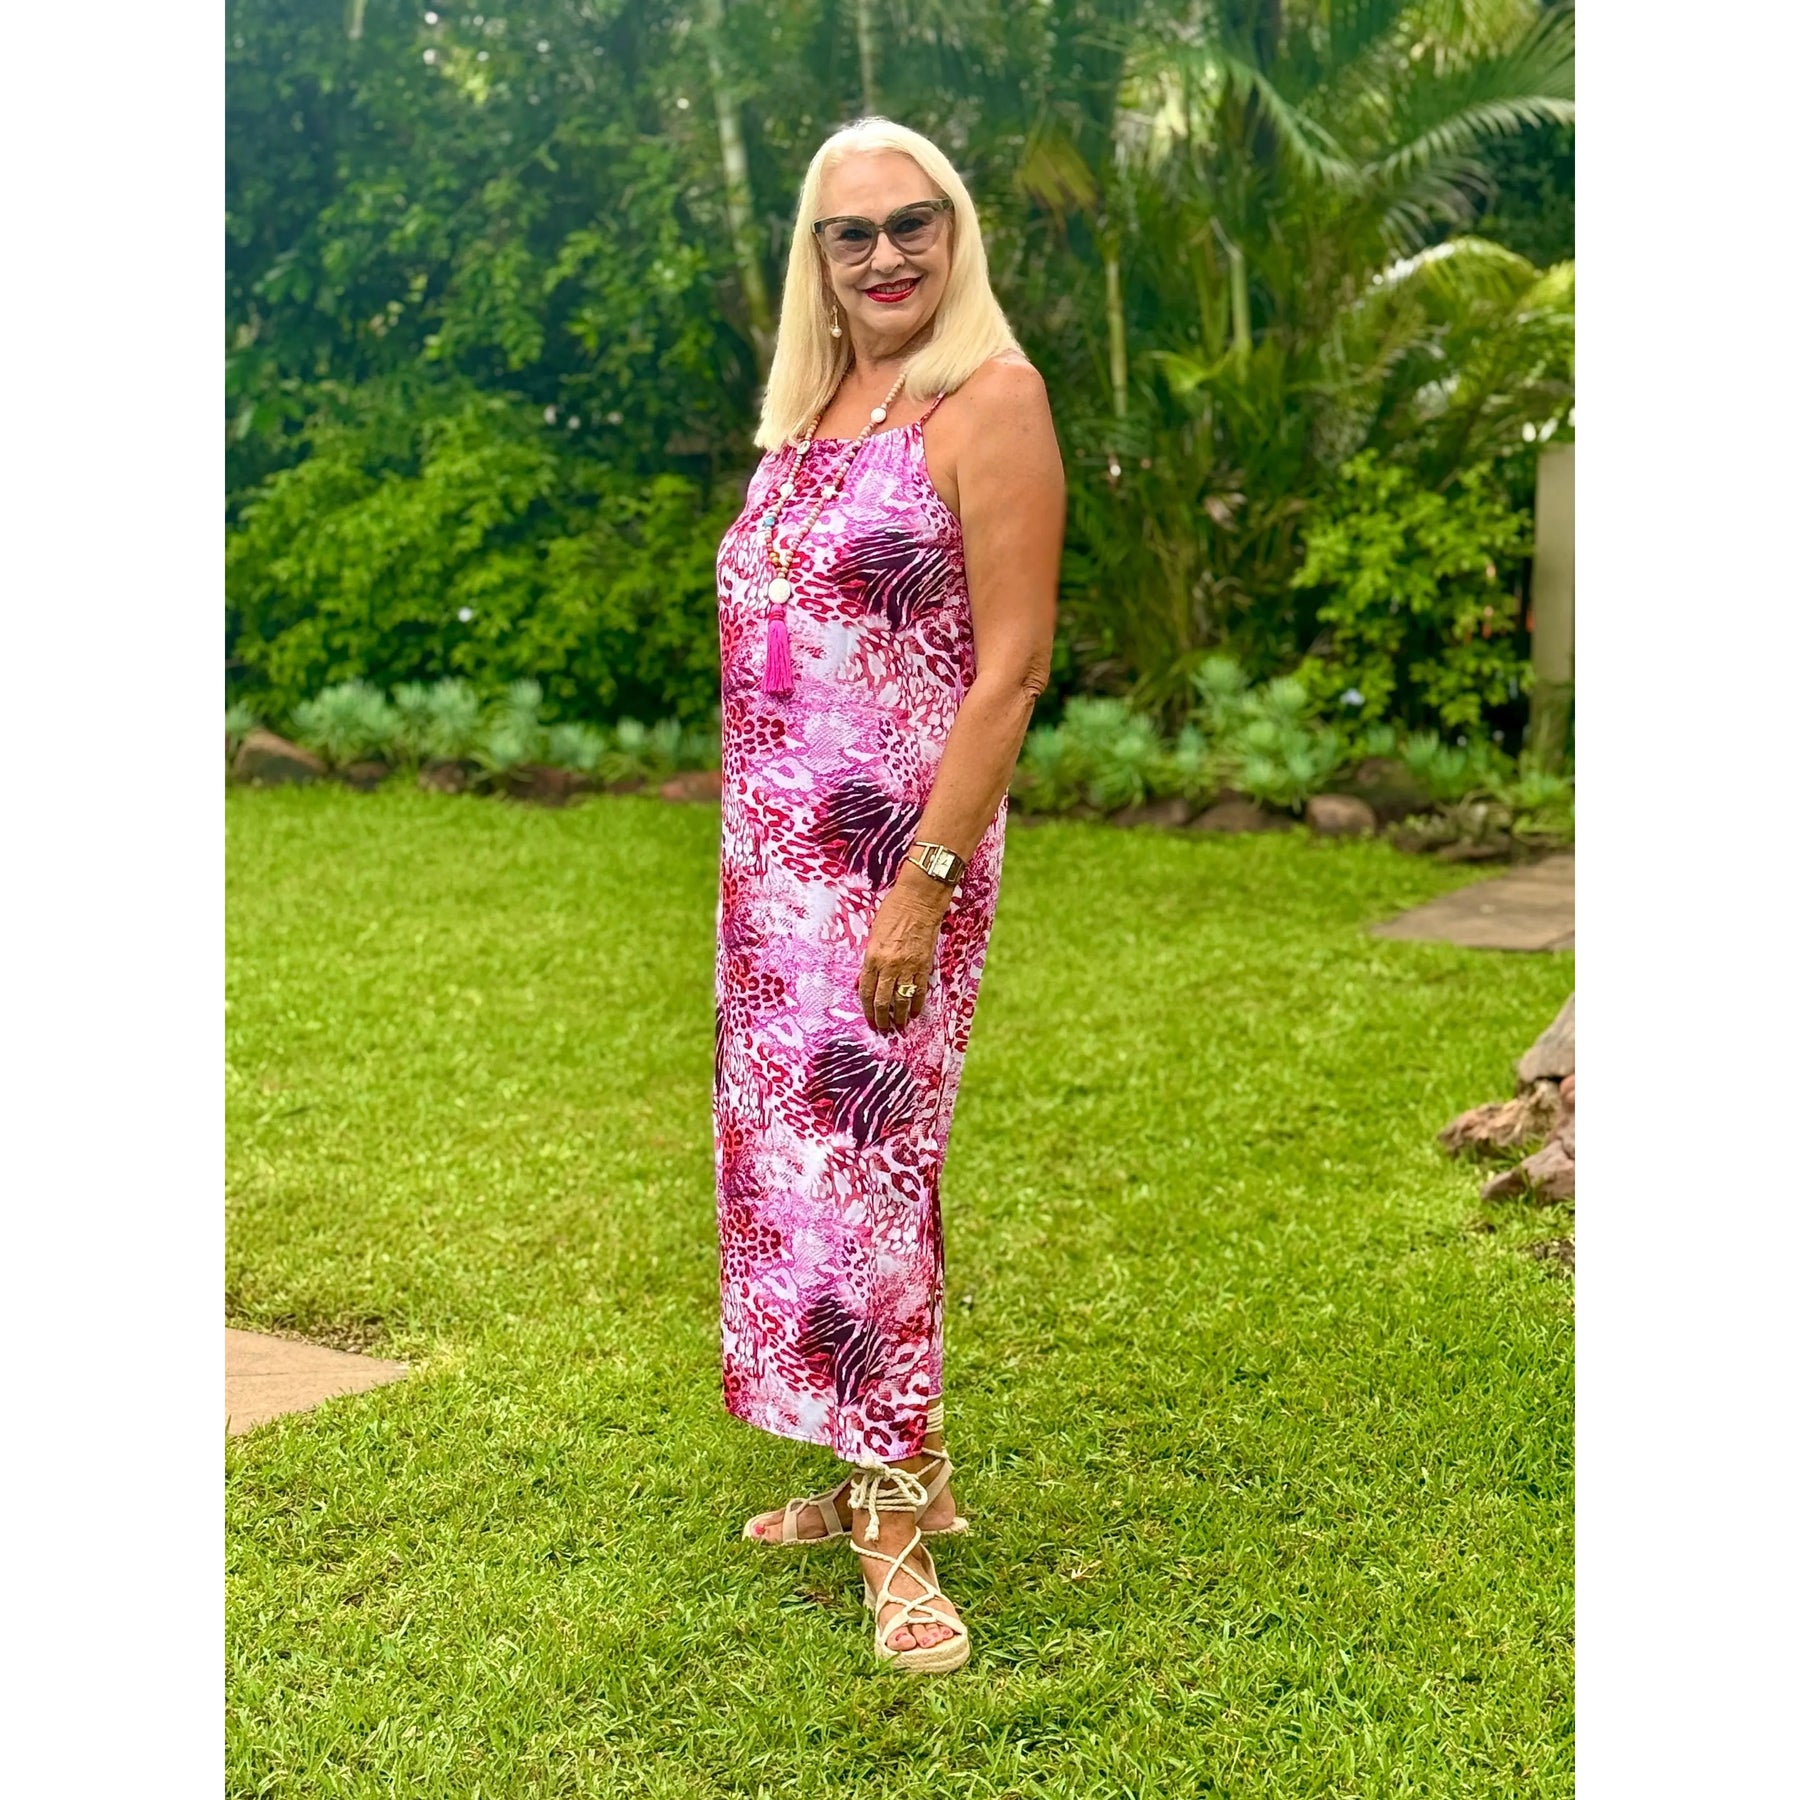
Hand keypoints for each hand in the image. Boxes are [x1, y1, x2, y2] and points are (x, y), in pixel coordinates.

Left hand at [858, 865, 950, 1033]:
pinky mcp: (924, 965)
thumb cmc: (892, 912)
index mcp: (873, 957)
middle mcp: (889, 965)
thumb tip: (861, 981)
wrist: (918, 901)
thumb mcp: (872, 935)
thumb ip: (868, 960)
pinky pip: (919, 991)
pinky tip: (914, 1012)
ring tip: (898, 1026)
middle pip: (883, 1000)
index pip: (866, 991)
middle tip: (882, 1028)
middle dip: (882, 1018)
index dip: (867, 1009)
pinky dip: (916, 1004)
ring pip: (902, 1000)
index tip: (869, 1020)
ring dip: (899, 1016)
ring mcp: (908, 967)